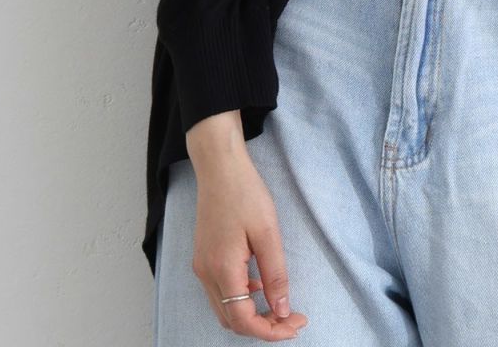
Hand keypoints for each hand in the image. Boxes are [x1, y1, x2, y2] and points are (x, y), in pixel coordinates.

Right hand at [186, 143, 309, 340]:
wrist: (220, 167)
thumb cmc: (245, 193)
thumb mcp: (268, 233)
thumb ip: (275, 275)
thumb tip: (282, 311)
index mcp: (222, 269)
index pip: (243, 320)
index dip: (270, 330)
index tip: (296, 324)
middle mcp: (206, 274)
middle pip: (231, 320)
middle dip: (262, 326)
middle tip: (292, 319)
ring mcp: (202, 266)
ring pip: (224, 309)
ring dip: (251, 314)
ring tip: (280, 306)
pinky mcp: (203, 257)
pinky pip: (221, 292)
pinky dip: (241, 298)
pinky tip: (259, 284)